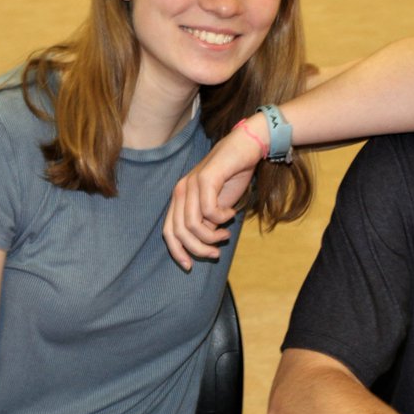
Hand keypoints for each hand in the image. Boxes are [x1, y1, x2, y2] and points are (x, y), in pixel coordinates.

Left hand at [162, 122, 261, 269]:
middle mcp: (180, 191)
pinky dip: (222, 218)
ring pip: (192, 224)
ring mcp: (191, 184)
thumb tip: (204, 243)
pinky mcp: (206, 178)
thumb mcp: (217, 205)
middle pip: (179, 232)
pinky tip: (232, 213)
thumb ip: (207, 222)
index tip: (190, 266)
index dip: (177, 251)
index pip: (169, 232)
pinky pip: (209, 210)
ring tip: (226, 233)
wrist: (245, 148)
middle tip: (217, 252)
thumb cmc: (232, 176)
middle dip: (198, 248)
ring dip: (212, 236)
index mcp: (180, 199)